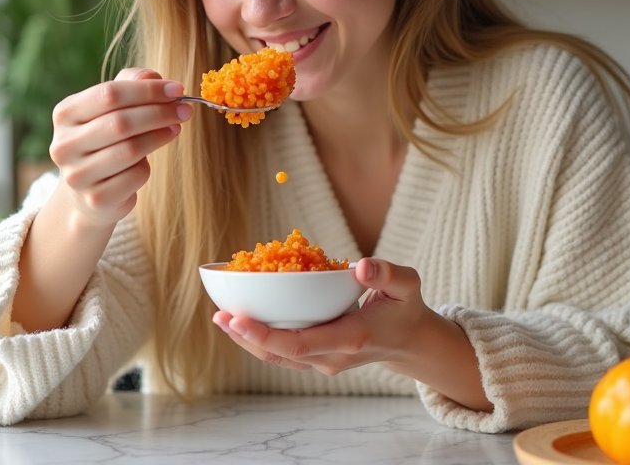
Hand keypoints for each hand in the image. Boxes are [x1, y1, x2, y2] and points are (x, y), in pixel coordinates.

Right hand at [48, 68, 191, 225]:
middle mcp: (64, 145)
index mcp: (65, 114)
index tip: (177, 89)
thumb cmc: (106, 138)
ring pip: (130, 150)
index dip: (148, 90)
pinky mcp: (96, 198)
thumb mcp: (112, 106)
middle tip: (185, 110)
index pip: (109, 93)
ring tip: (175, 129)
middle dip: (160, 113)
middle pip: (120, 122)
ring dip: (160, 136)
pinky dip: (147, 167)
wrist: (89, 191)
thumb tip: (153, 78)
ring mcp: (77, 175)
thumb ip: (131, 83)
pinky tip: (146, 162)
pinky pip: (135, 176)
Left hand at [211, 258, 433, 375]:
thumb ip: (388, 274)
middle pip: (280, 355)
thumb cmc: (404, 309)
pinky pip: (284, 354)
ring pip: (278, 358)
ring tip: (221, 318)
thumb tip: (362, 266)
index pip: (299, 344)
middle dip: (246, 337)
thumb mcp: (407, 285)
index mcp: (350, 339)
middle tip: (219, 314)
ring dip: (248, 341)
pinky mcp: (317, 359)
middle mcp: (332, 357)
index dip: (265, 335)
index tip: (238, 318)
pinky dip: (261, 340)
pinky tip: (241, 322)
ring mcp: (323, 363)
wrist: (410, 341)